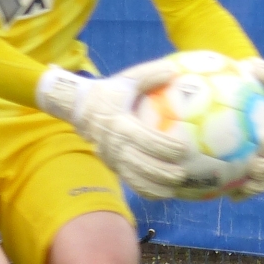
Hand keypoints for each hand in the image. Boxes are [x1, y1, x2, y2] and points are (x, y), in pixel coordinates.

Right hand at [37, 58, 193, 197]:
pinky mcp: (112, 166)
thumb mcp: (126, 80)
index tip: (183, 149)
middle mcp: (115, 145)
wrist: (79, 108)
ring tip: (175, 188)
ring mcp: (112, 158)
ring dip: (155, 185)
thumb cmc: (108, 93)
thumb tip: (174, 69)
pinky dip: (146, 190)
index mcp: (120, 124)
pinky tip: (163, 194)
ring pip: (135, 177)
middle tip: (183, 173)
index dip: (164, 146)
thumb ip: (149, 75)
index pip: (145, 140)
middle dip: (162, 171)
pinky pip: (130, 182)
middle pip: (141, 164)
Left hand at [228, 57, 263, 199]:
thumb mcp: (259, 72)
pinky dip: (243, 192)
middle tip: (252, 169)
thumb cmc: (253, 81)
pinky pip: (254, 184)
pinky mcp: (261, 170)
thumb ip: (261, 71)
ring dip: (258, 186)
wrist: (250, 95)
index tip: (261, 140)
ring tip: (241, 190)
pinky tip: (228, 197)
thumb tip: (252, 65)